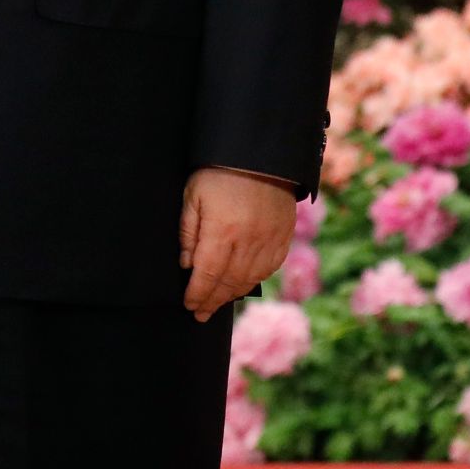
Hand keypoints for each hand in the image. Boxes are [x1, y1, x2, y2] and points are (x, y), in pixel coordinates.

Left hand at [180, 166, 296, 322]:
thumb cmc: (218, 172)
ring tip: (217, 303)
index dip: (198, 293)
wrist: (260, 155)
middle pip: (228, 282)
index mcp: (222, 231)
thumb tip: (187, 264)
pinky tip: (242, 285)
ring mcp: (268, 242)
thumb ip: (189, 231)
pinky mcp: (282, 238)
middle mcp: (248, 242)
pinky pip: (268, 269)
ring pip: (249, 280)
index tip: (188, 305)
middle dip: (212, 301)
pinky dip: (253, 281)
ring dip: (231, 295)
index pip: (208, 274)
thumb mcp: (193, 195)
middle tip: (200, 313)